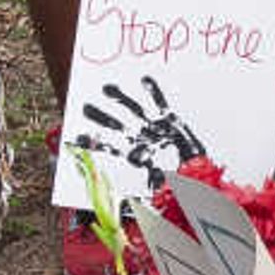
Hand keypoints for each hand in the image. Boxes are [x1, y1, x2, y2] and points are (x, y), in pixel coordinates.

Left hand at [79, 74, 209, 179]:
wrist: (197, 171)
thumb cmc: (178, 181)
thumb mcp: (161, 187)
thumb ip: (150, 186)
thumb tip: (141, 194)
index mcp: (132, 156)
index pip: (107, 149)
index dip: (93, 144)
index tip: (77, 138)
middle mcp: (138, 138)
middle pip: (114, 125)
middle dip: (100, 117)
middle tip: (85, 108)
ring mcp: (152, 127)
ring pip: (132, 109)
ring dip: (120, 99)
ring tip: (107, 88)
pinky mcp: (168, 119)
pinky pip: (159, 103)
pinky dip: (154, 92)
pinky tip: (145, 80)